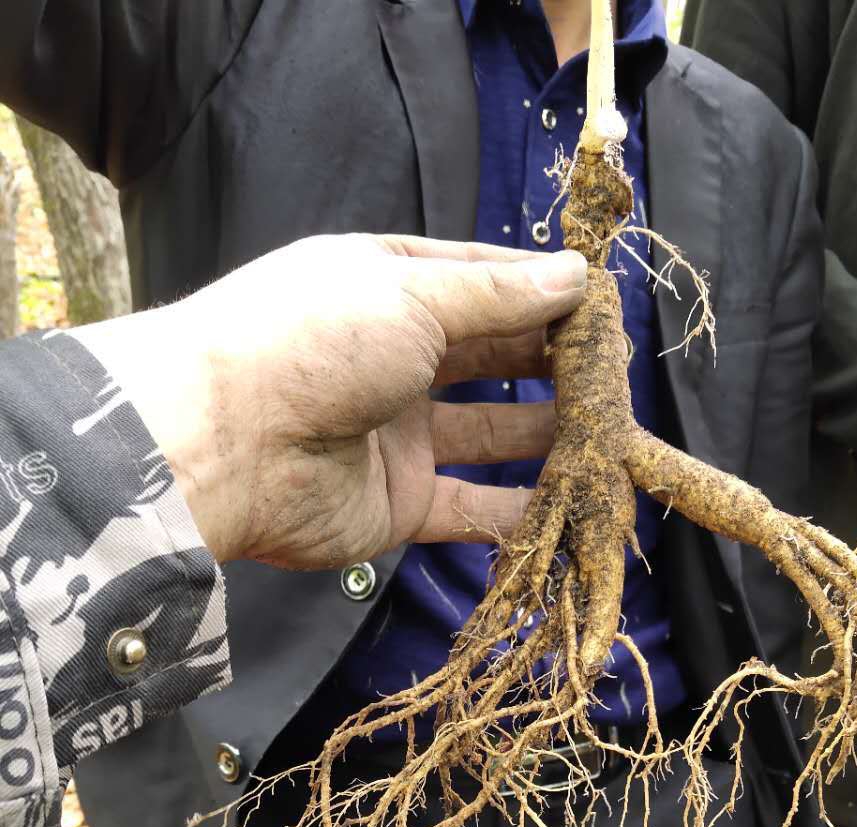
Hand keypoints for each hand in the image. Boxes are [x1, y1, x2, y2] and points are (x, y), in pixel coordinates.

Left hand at [77, 234, 587, 565]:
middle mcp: (393, 359)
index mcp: (386, 290)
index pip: (480, 284)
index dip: (542, 291)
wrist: (227, 444)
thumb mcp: (412, 294)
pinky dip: (517, 508)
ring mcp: (395, 434)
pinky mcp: (397, 502)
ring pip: (489, 431)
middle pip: (490, 357)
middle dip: (553, 362)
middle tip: (615, 370)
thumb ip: (499, 295)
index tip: (602, 302)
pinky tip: (569, 500)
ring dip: (547, 432)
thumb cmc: (311, 342)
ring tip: (608, 431)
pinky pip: (470, 505)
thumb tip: (575, 275)